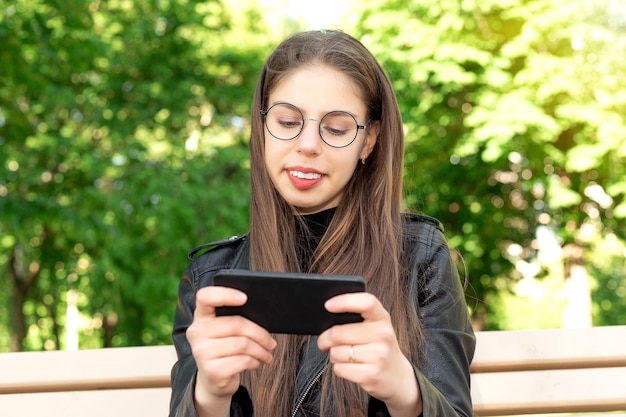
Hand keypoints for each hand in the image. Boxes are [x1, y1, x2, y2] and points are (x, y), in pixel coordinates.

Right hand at [186, 286, 276, 416]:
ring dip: (261, 350)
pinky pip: (243, 361)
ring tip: (266, 353)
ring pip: (243, 344)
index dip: (225, 294)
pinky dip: (255, 361)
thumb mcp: (224, 332)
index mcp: (201, 317)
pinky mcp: (212, 371)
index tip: (244, 298)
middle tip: (270, 341)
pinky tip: (256, 362)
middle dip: (260, 333)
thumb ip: (234, 319)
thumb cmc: (224, 349)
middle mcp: (197, 332)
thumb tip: (263, 316)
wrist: (213, 380)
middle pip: (236, 324)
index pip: (205, 297)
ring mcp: (202, 352)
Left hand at [317, 293, 421, 416]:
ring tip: (345, 355)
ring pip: (336, 352)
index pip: (366, 303)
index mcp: (382, 318)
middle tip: (325, 341)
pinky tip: (350, 367)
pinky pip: (339, 368)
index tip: (328, 305)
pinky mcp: (371, 375)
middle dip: (325, 339)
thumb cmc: (379, 347)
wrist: (397, 376)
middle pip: (338, 332)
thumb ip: (358, 317)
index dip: (345, 301)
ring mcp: (378, 356)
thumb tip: (329, 312)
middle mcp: (383, 335)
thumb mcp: (376, 326)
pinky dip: (338, 368)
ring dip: (333, 355)